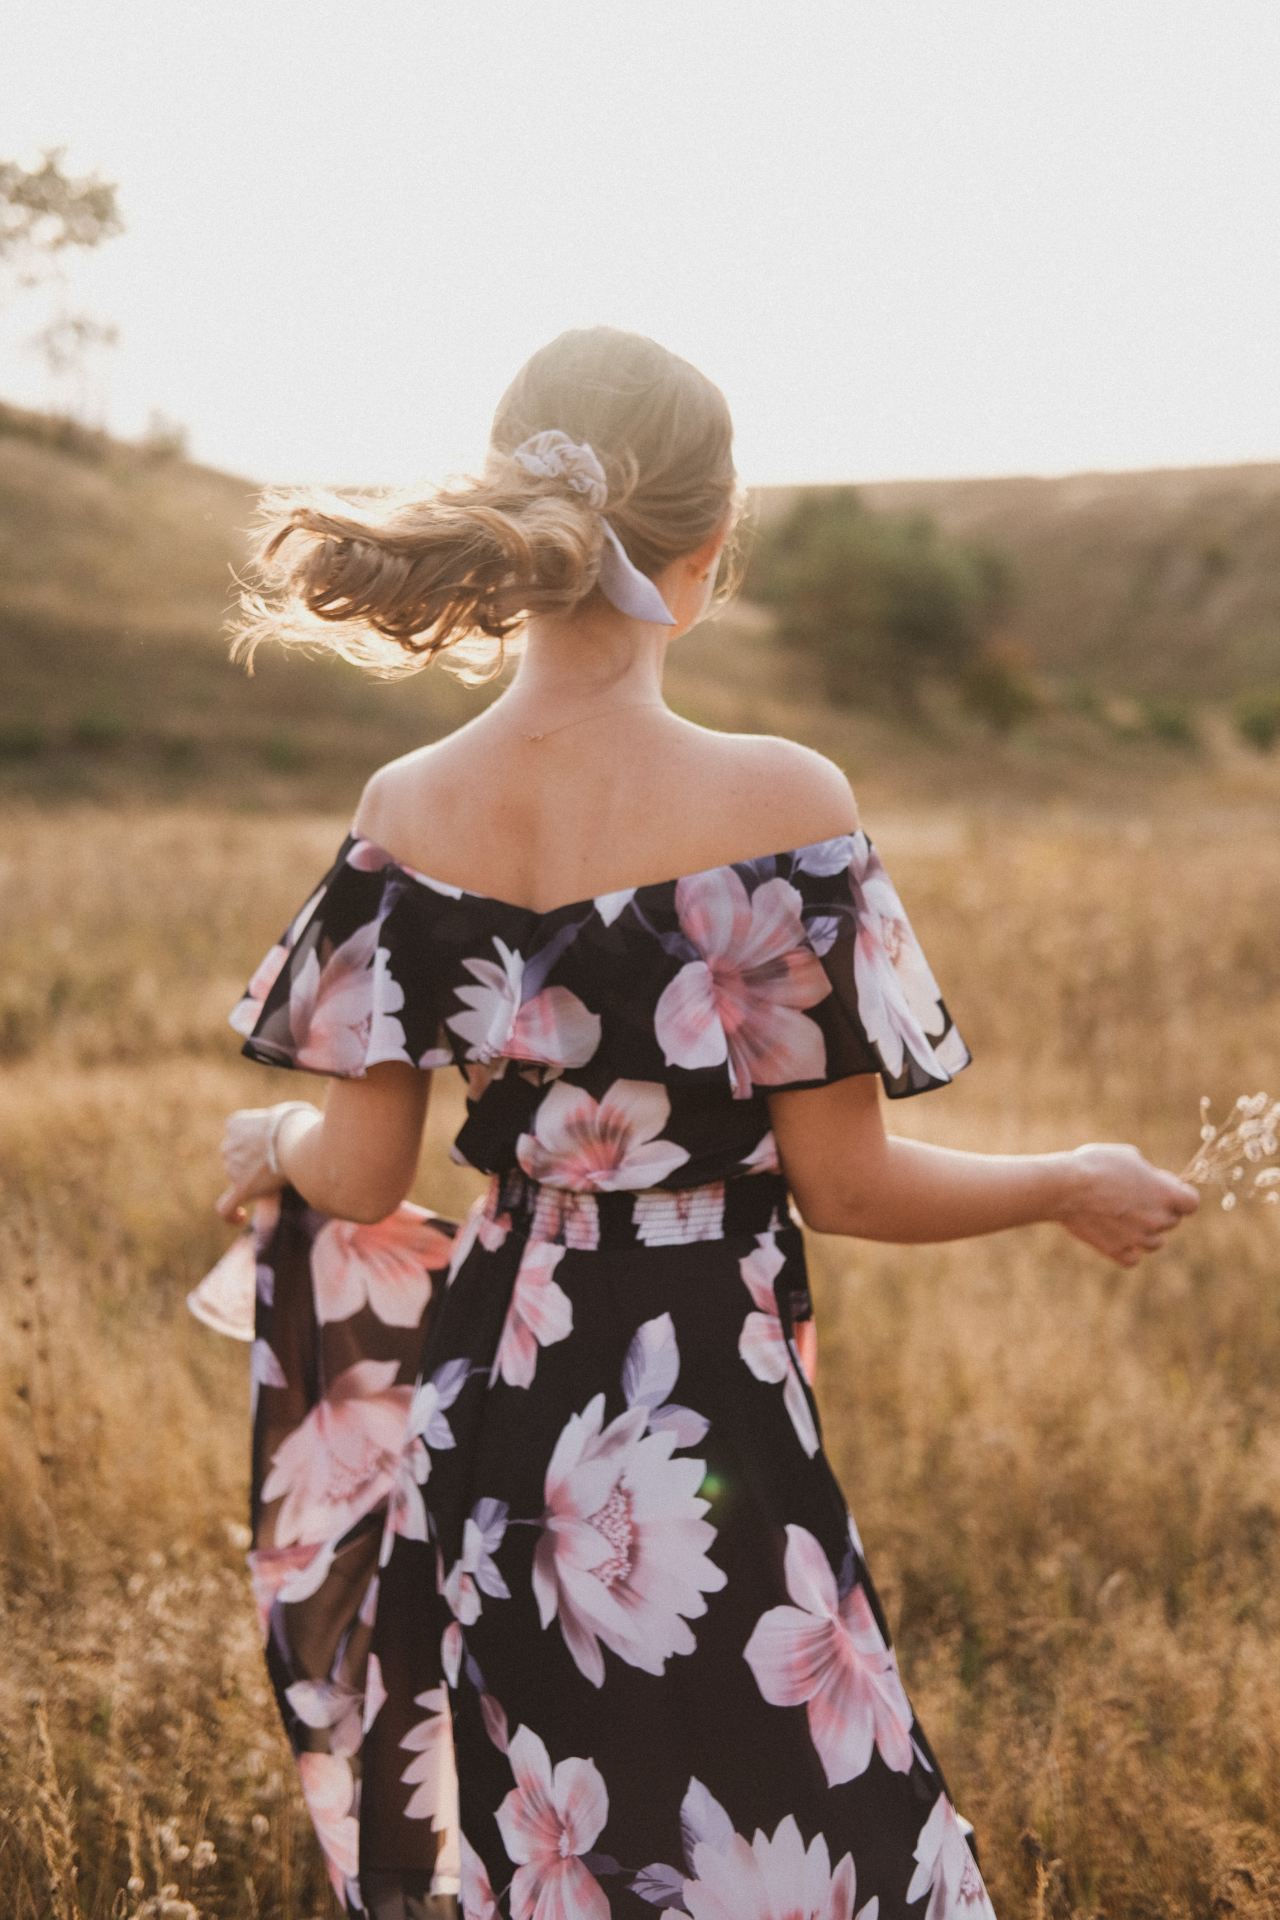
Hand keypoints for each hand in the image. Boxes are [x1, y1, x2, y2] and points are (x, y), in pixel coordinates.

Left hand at [215, 1102, 319, 1224]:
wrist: (296, 1136)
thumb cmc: (298, 1122)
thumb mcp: (283, 1114)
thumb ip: (277, 1126)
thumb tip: (288, 1136)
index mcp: (235, 1124)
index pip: (238, 1135)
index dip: (254, 1141)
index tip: (270, 1143)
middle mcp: (228, 1145)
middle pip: (238, 1158)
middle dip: (255, 1162)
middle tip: (283, 1159)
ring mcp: (232, 1168)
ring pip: (239, 1179)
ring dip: (256, 1180)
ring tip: (282, 1172)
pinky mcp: (241, 1188)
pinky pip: (226, 1208)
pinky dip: (231, 1215)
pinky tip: (241, 1217)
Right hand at [1055, 1142, 1199, 1266]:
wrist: (1067, 1187)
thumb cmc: (1098, 1165)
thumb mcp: (1129, 1156)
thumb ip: (1148, 1173)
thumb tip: (1151, 1182)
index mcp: (1166, 1195)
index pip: (1191, 1203)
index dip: (1180, 1195)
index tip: (1163, 1188)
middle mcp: (1158, 1220)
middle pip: (1172, 1221)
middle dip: (1159, 1210)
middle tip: (1132, 1196)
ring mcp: (1138, 1239)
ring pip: (1154, 1242)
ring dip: (1144, 1231)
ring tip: (1120, 1215)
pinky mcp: (1117, 1251)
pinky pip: (1132, 1258)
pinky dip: (1126, 1250)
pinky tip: (1113, 1235)